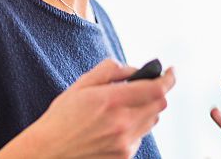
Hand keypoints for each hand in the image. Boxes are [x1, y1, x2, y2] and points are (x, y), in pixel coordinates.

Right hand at [21, 58, 174, 158]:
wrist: (49, 152)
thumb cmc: (62, 117)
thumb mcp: (82, 84)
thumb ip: (111, 70)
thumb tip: (133, 69)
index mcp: (112, 100)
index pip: (157, 88)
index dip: (169, 78)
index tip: (171, 71)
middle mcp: (123, 123)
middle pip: (160, 104)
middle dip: (156, 92)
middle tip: (144, 87)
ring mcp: (125, 143)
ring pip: (152, 120)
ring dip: (146, 109)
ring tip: (123, 108)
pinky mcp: (124, 156)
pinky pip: (140, 136)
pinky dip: (135, 126)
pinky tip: (115, 125)